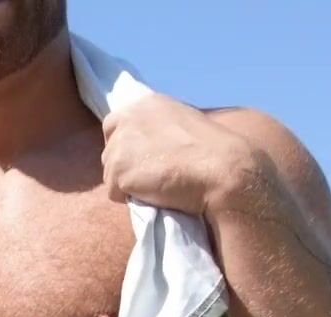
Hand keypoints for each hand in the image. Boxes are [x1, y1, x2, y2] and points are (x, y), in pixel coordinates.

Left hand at [100, 94, 264, 217]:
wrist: (220, 168)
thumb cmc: (210, 150)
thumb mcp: (182, 123)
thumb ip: (159, 128)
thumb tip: (148, 144)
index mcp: (144, 104)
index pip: (113, 125)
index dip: (126, 147)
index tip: (144, 160)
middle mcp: (127, 119)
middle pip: (109, 152)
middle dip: (126, 167)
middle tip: (153, 175)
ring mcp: (120, 145)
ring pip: (110, 174)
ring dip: (128, 184)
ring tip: (158, 183)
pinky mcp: (118, 171)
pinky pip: (114, 193)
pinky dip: (130, 198)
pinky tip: (154, 192)